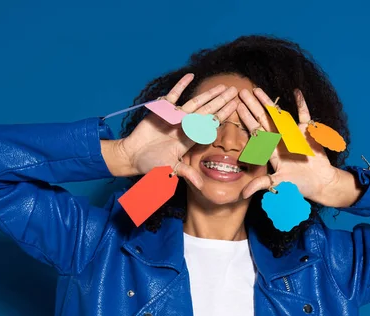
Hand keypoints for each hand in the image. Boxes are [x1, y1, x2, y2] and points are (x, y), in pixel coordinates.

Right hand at [121, 74, 237, 188]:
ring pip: (195, 102)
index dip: (223, 115)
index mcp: (190, 138)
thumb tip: (200, 185)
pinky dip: (181, 86)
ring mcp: (175, 117)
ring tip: (222, 85)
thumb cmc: (152, 164)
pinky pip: (173, 95)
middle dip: (221, 101)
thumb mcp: (170, 168)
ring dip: (208, 94)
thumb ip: (186, 173)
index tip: (235, 106)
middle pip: (207, 110)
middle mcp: (186, 126)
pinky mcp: (162, 111)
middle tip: (235, 90)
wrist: (133, 155)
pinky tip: (191, 75)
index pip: (210, 124)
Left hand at [238, 88, 358, 206]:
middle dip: (253, 106)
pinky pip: (305, 116)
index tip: (237, 107)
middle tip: (241, 92)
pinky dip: (302, 104)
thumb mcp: (279, 184)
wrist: (320, 183)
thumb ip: (261, 185)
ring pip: (278, 115)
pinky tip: (296, 92)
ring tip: (258, 90)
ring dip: (269, 103)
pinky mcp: (308, 133)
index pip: (256, 132)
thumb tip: (243, 194)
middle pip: (263, 120)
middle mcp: (279, 140)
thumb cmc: (298, 185)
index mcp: (270, 150)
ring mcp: (293, 134)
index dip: (247, 120)